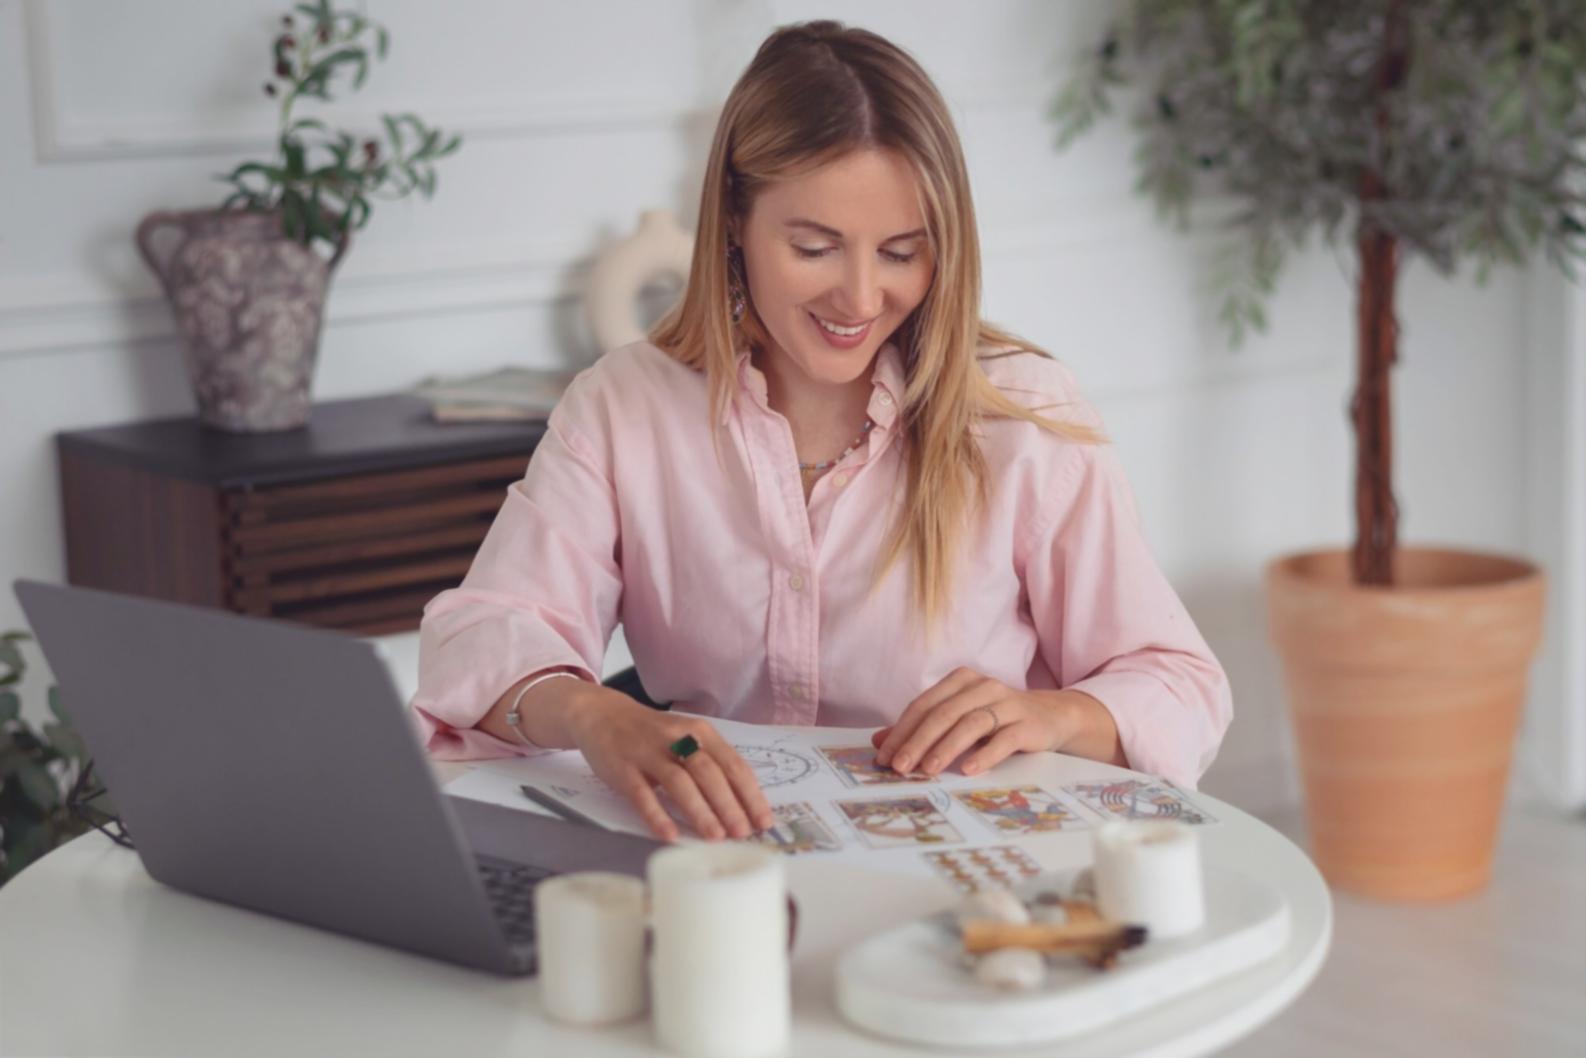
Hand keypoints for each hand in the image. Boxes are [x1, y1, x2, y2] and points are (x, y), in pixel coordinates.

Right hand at [568, 690, 775, 843]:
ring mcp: (648, 752)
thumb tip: (742, 804)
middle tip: (743, 833)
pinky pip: (642, 794)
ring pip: (680, 782)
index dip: (750, 794)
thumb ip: (711, 763)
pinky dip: (657, 815)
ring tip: (716, 837)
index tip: (763, 821)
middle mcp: (677, 738)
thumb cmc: (653, 734)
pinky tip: (670, 834)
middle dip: (730, 805)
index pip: (733, 764)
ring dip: (700, 811)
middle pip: (710, 773)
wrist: (602, 714)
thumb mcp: (687, 738)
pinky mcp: (623, 768)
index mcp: (700, 732)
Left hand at [871, 667, 1073, 777]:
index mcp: (960, 681)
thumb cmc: (997, 719)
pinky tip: (969, 770)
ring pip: (970, 723)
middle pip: (943, 713)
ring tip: (928, 770)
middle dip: (918, 741)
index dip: (901, 731)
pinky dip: (985, 754)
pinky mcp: (1028, 723)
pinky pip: (1004, 738)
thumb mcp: (958, 719)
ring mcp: (1007, 703)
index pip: (923, 705)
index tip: (884, 757)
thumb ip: (921, 728)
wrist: (1051, 716)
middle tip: (900, 767)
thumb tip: (880, 742)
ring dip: (946, 748)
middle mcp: (982, 686)